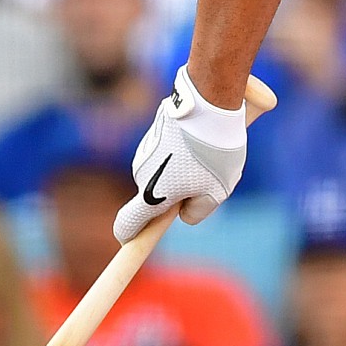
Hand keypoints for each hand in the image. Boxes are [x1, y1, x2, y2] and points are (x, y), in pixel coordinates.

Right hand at [114, 66, 249, 241]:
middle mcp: (142, 174)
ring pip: (164, 172)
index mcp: (153, 195)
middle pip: (156, 196)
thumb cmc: (214, 151)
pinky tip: (201, 137)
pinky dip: (183, 150)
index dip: (129, 237)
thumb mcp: (217, 191)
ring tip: (207, 154)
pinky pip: (168, 152)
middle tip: (205, 180)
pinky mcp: (153, 132)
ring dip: (183, 170)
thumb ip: (197, 211)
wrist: (209, 101)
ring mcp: (145, 151)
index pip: (127, 224)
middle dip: (177, 195)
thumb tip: (183, 213)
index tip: (128, 243)